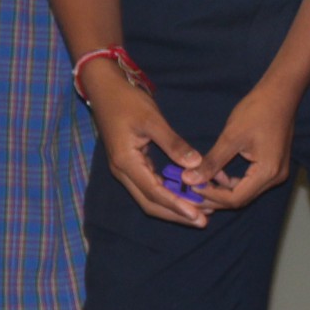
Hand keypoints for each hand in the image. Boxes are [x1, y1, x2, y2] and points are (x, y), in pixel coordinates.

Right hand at [88, 70, 209, 227]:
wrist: (105, 89)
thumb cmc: (127, 101)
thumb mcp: (152, 120)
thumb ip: (173, 143)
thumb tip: (194, 164)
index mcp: (126, 163)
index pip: (154, 193)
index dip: (176, 206)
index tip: (198, 215)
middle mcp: (124, 172)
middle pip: (150, 203)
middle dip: (176, 213)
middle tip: (203, 220)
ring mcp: (126, 169)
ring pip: (150, 196)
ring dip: (174, 205)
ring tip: (200, 211)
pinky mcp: (132, 164)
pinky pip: (151, 184)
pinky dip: (169, 192)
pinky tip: (187, 193)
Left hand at [189, 80, 297, 210]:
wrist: (280, 93)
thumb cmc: (257, 111)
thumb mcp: (231, 137)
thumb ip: (212, 162)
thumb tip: (188, 179)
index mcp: (267, 172)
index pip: (235, 198)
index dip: (210, 196)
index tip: (189, 188)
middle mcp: (275, 178)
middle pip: (240, 199)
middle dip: (214, 197)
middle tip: (189, 191)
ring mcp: (276, 173)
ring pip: (244, 192)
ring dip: (221, 190)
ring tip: (198, 183)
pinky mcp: (272, 166)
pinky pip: (249, 182)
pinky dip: (231, 182)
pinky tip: (216, 174)